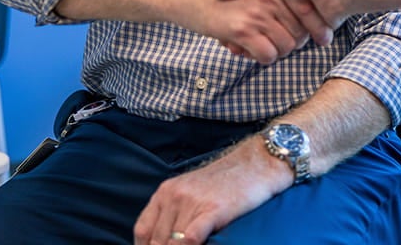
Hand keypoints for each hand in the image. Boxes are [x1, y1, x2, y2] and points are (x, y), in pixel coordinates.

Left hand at [132, 138, 291, 244]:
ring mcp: (193, 202)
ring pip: (171, 242)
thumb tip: (164, 240)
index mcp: (166, 192)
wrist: (257, 164)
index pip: (142, 231)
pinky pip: (190, 238)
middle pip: (156, 241)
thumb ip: (174, 213)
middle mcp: (175, 195)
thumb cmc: (226, 183)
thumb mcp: (191, 191)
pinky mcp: (213, 210)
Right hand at [179, 0, 329, 63]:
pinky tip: (250, 48)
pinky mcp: (242, 31)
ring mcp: (257, 14)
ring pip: (286, 46)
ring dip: (276, 51)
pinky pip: (267, 55)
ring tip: (261, 43)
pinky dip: (262, 57)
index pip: (307, 10)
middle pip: (300, 32)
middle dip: (291, 40)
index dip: (309, 26)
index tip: (299, 30)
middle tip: (274, 38)